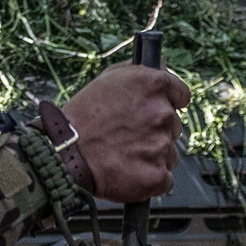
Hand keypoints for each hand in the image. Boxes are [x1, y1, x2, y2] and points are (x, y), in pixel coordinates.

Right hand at [59, 62, 191, 204]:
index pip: (182, 94)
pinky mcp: (157, 175)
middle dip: (155, 132)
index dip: (170, 103)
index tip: (158, 111)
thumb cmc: (81, 117)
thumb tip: (163, 66)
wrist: (63, 154)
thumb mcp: (108, 79)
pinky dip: (149, 179)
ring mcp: (162, 146)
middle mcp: (162, 113)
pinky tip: (128, 172)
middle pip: (173, 126)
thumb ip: (140, 70)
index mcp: (154, 85)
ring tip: (123, 155)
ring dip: (152, 156)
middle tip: (128, 137)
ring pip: (168, 153)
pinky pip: (164, 179)